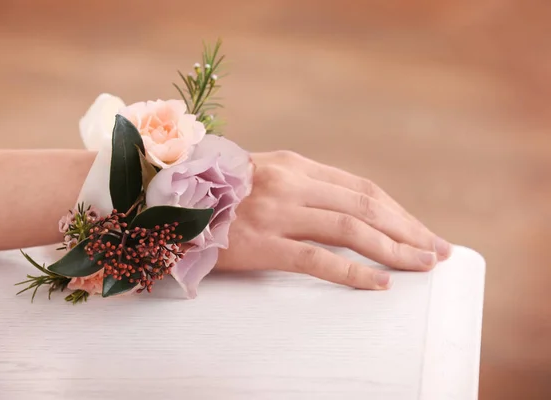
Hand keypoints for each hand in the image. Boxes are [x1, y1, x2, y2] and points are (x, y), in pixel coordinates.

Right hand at [216, 151, 451, 289]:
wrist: (159, 203)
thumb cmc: (212, 194)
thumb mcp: (259, 178)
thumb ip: (297, 187)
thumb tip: (340, 211)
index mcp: (293, 164)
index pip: (360, 188)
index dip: (397, 211)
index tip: (420, 230)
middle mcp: (290, 182)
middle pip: (365, 206)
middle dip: (408, 229)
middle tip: (438, 251)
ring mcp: (276, 211)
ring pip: (350, 228)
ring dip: (394, 249)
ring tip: (423, 266)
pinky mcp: (262, 243)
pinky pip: (318, 259)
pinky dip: (354, 272)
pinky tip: (380, 283)